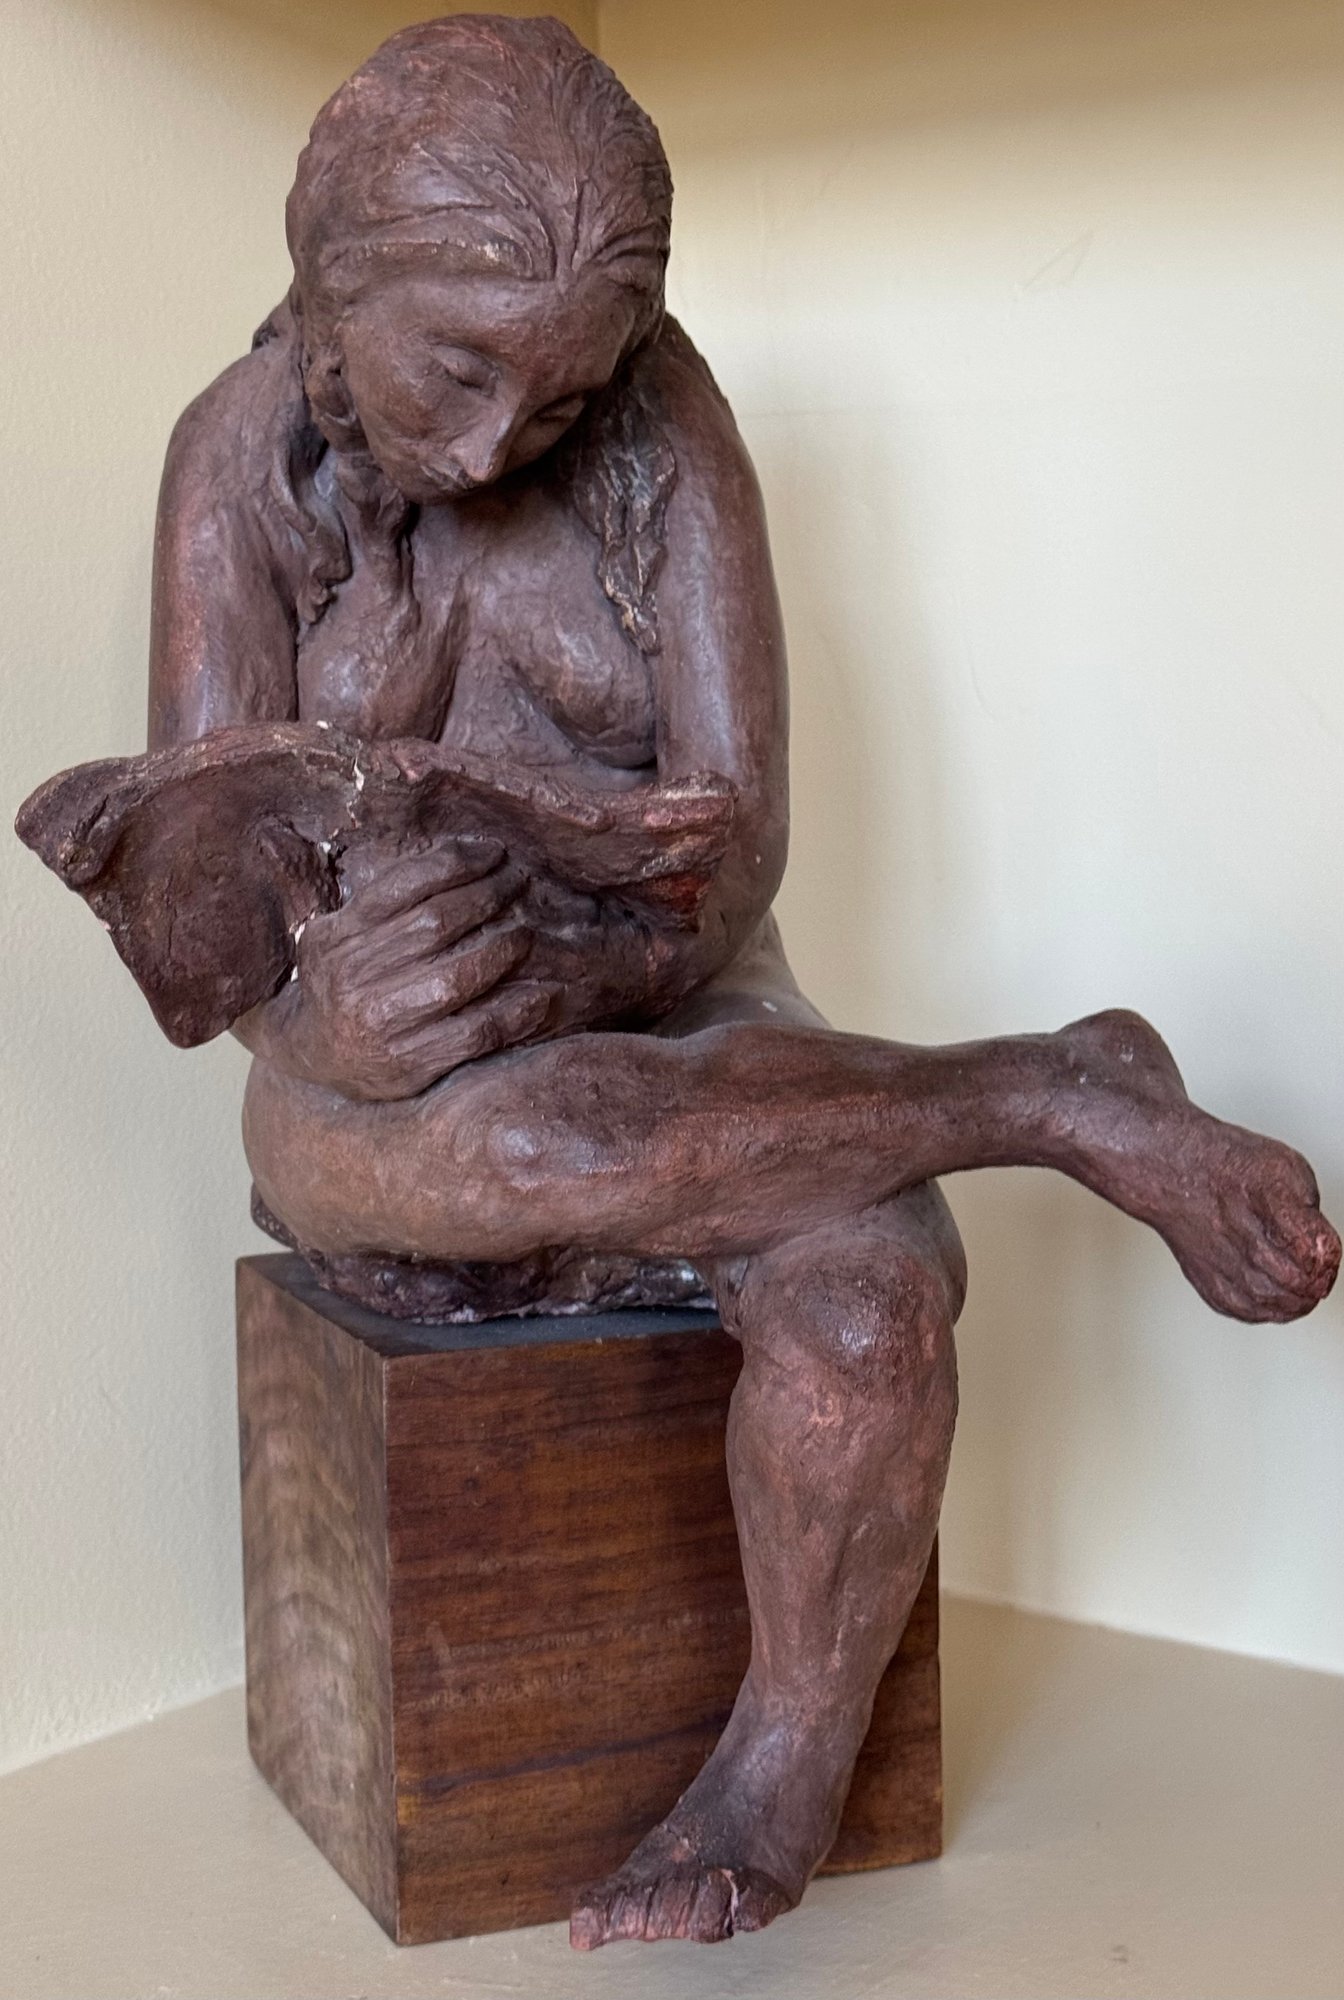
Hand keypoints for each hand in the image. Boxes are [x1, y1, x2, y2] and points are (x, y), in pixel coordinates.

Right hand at [264, 838, 554, 1099]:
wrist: (312, 1055)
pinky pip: (476, 1031)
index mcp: (339, 937)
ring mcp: (384, 1023)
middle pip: (436, 924)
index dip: (456, 863)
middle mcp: (356, 977)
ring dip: (503, 949)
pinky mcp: (412, 1063)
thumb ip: (380, 903)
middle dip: (487, 896)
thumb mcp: (337, 934)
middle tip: (518, 882)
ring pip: (458, 976)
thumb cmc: (339, 981)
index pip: (404, 886)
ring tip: (526, 933)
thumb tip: (454, 858)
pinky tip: (541, 994)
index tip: (493, 852)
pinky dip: (515, 1011)